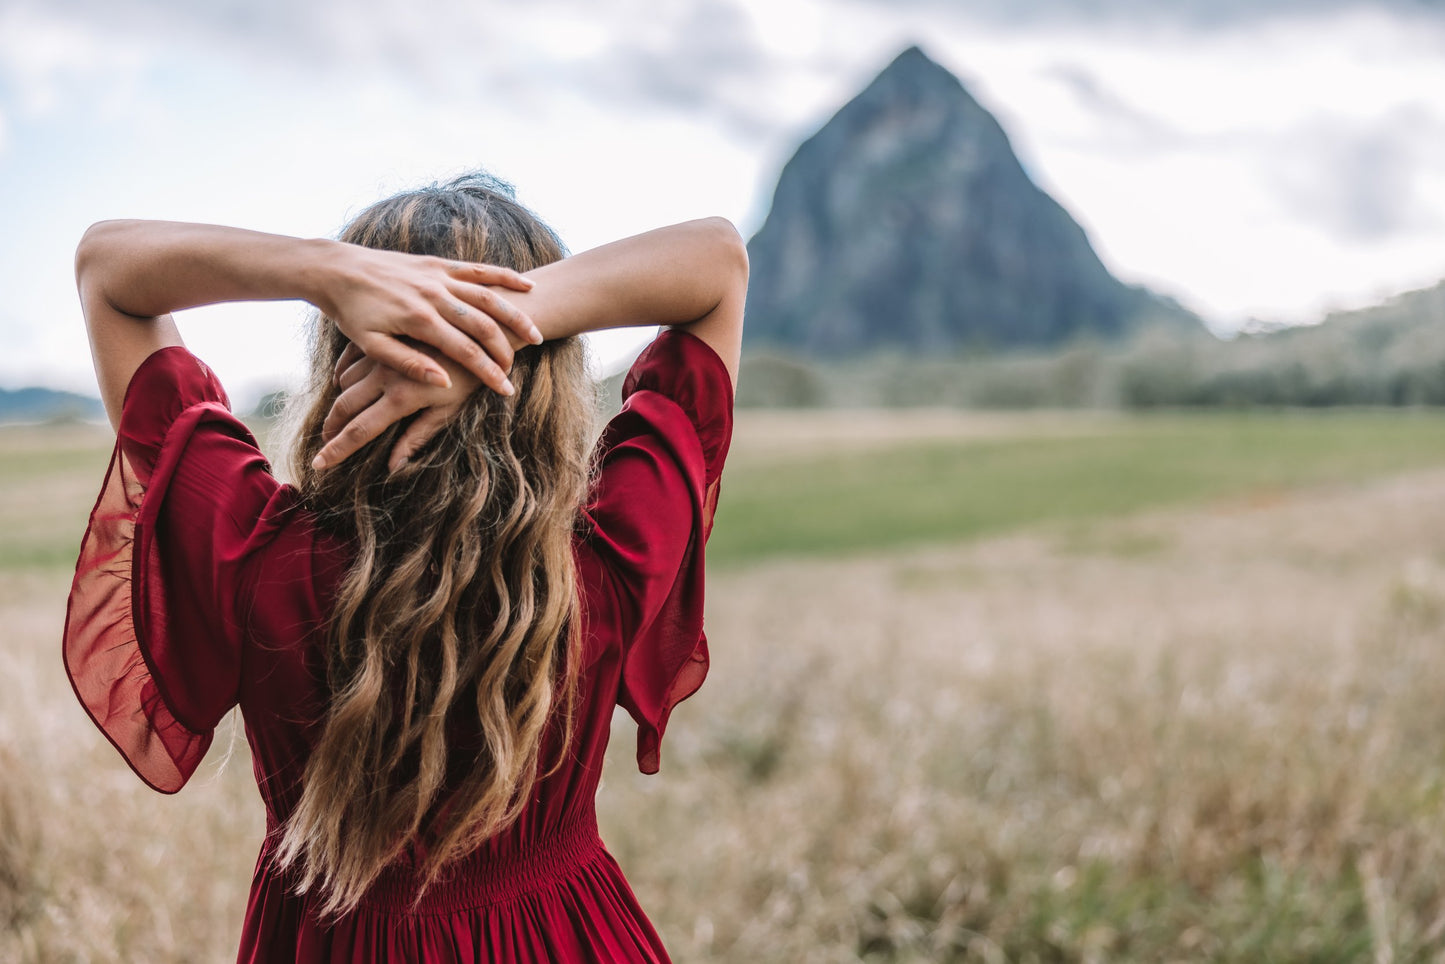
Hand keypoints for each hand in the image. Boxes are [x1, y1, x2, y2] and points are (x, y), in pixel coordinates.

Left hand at [310, 243, 541, 394]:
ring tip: (536, 334)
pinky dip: (505, 276)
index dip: (488, 372)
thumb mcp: (372, 344)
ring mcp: (438, 276)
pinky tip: (527, 285)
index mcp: (419, 320)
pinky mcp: (439, 263)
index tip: (506, 389)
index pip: (464, 350)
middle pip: (483, 325)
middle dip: (506, 349)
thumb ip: (408, 363)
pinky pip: (479, 269)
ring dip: (515, 315)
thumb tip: (442, 381)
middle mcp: (434, 295)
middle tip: (520, 370)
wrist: (337, 268)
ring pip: (489, 296)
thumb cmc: (351, 312)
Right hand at [313, 342, 479, 471]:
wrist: (479, 334)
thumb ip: (418, 437)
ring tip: (334, 420)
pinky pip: (351, 359)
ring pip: (345, 382)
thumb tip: (393, 467)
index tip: (319, 464)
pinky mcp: (385, 341)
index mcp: (402, 398)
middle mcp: (385, 376)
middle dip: (331, 428)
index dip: (338, 450)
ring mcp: (383, 356)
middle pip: (345, 406)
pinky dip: (342, 374)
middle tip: (323, 444)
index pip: (360, 431)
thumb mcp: (449, 412)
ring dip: (337, 402)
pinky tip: (341, 385)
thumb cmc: (471, 379)